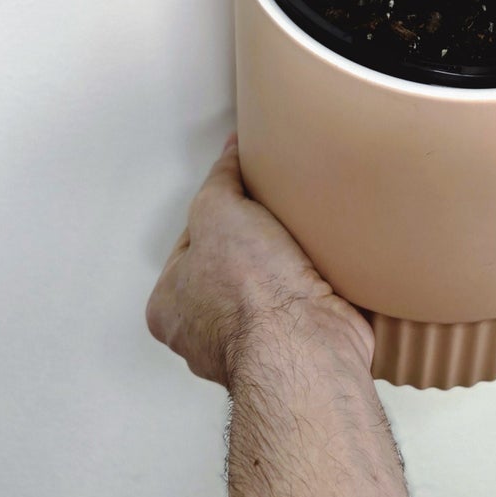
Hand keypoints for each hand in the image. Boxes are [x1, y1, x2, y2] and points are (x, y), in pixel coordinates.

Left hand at [146, 135, 374, 387]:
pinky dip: (315, 280)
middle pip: (231, 263)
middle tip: (276, 214)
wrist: (307, 345)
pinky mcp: (296, 349)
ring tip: (306, 234)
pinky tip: (327, 259)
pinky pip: (302, 302)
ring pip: (268, 283)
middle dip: (255, 238)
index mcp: (168, 308)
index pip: (191, 241)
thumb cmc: (248, 285)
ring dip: (288, 261)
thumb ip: (220, 177)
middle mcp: (203, 334)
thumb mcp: (216, 209)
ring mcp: (251, 347)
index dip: (219, 208)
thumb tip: (230, 147)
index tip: (245, 192)